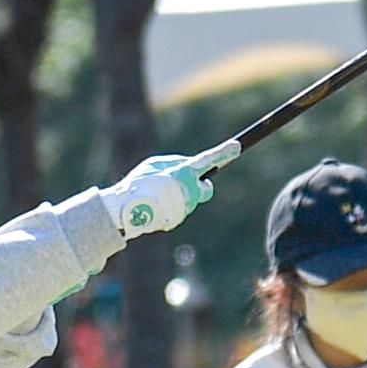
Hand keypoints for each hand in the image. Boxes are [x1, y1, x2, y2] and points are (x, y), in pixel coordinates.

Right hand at [105, 146, 233, 238]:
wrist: (130, 212)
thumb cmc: (139, 183)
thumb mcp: (154, 165)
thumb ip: (174, 164)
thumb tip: (186, 167)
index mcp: (186, 172)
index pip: (210, 160)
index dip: (224, 153)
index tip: (236, 146)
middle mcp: (191, 191)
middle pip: (206, 189)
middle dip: (199, 185)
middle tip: (182, 182)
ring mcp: (185, 208)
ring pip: (189, 200)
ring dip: (179, 196)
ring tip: (158, 194)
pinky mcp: (177, 221)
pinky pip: (177, 211)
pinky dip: (170, 207)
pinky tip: (154, 205)